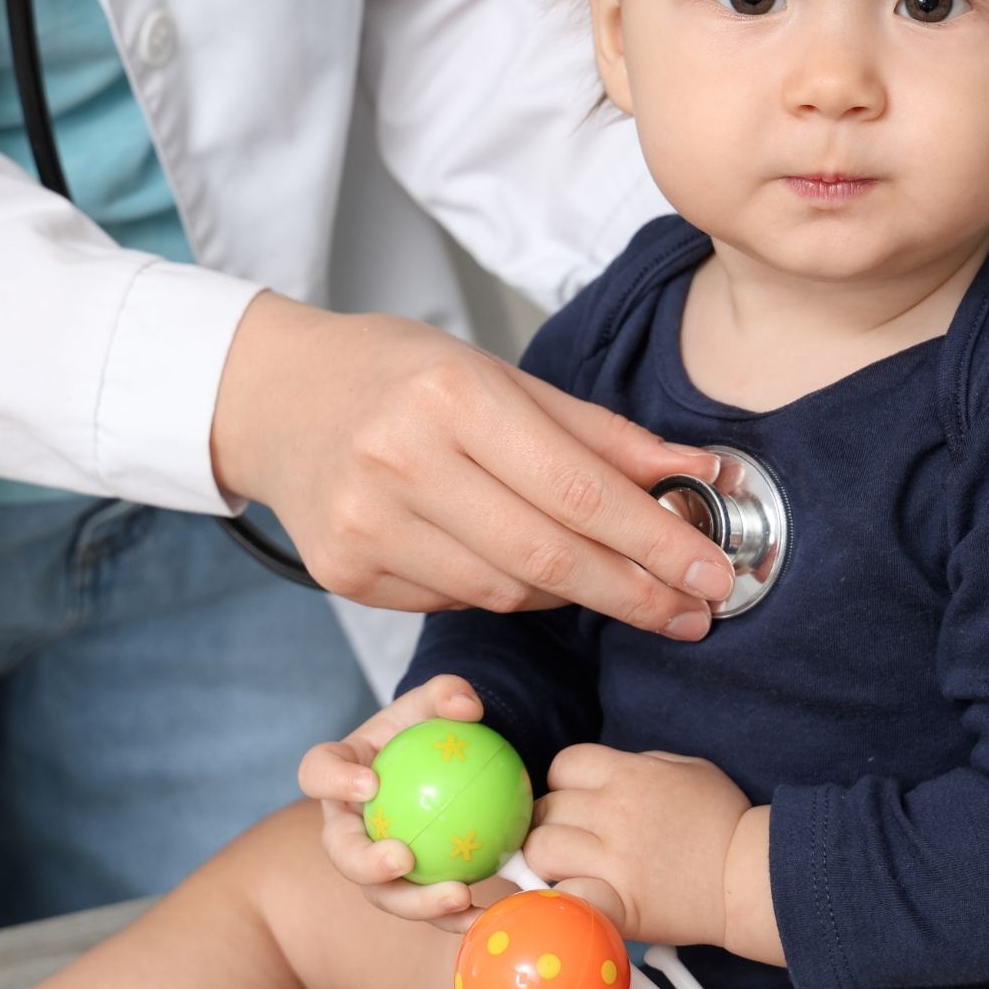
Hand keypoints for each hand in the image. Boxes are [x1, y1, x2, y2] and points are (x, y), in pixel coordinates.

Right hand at [210, 292, 732, 633]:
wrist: (277, 397)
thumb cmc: (401, 376)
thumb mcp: (501, 376)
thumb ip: (600, 436)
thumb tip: (697, 474)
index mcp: (453, 395)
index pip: (579, 491)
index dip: (656, 542)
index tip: (712, 574)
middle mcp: (401, 460)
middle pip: (548, 555)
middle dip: (636, 592)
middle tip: (694, 612)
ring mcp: (367, 523)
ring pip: (506, 591)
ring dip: (576, 595)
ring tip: (621, 587)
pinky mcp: (345, 572)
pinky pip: (456, 602)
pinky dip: (508, 593)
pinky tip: (529, 573)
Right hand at [297, 675, 520, 930]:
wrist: (445, 768)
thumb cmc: (428, 729)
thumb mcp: (435, 703)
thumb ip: (447, 693)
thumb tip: (466, 706)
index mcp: (339, 772)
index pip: (318, 772)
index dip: (333, 781)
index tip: (369, 783)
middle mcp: (346, 825)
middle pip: (341, 852)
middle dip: (365, 864)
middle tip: (403, 859)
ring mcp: (372, 863)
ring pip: (383, 893)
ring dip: (417, 903)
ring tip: (458, 896)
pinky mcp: (405, 889)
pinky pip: (426, 907)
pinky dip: (455, 916)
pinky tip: (487, 914)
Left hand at [521, 744, 750, 947]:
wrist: (750, 876)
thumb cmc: (724, 821)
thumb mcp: (688, 770)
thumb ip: (641, 765)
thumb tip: (607, 774)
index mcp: (629, 774)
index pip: (563, 765)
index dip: (563, 783)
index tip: (574, 801)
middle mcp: (613, 812)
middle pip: (545, 808)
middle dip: (550, 821)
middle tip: (568, 839)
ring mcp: (612, 859)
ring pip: (542, 850)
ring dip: (547, 859)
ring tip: (566, 868)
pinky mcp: (617, 903)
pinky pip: (564, 896)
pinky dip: (563, 897)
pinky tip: (577, 896)